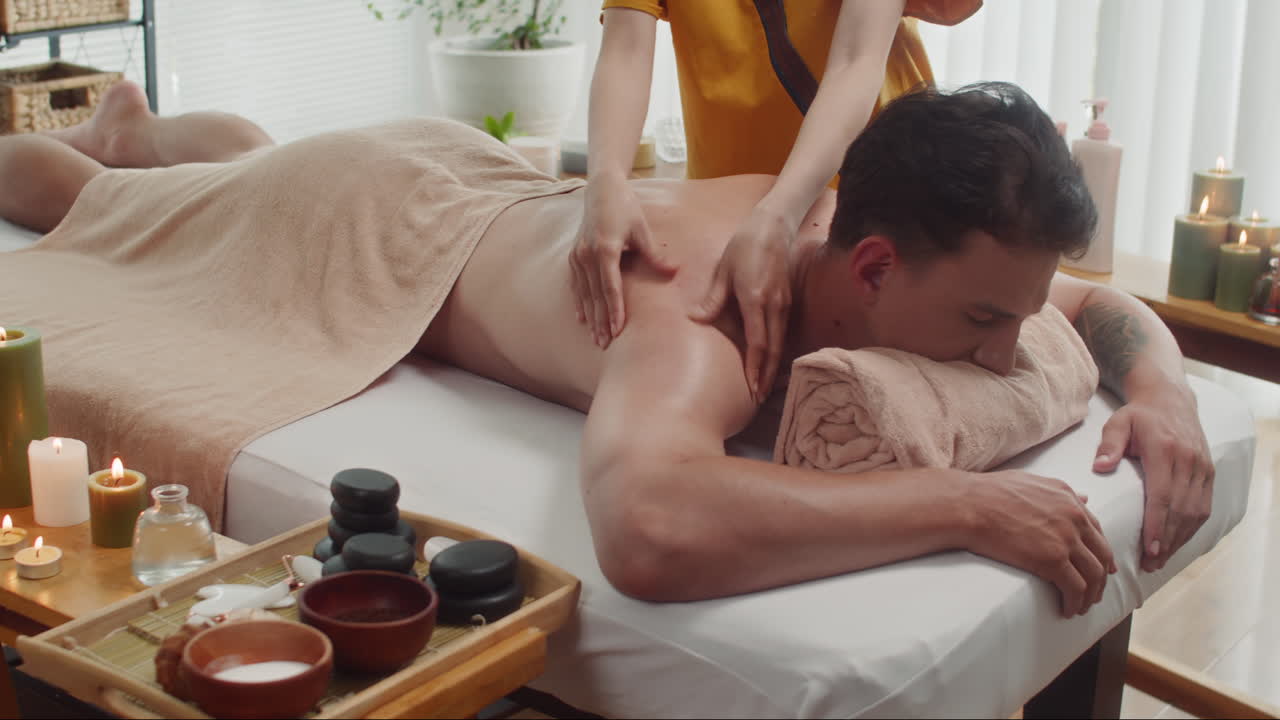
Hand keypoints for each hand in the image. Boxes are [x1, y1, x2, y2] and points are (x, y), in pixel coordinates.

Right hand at [571, 174, 677, 347]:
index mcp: (606, 249)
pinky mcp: (573, 255)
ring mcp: (578, 256)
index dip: (614, 310)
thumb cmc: (626, 208)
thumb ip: (655, 254)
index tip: (617, 330)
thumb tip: (676, 271)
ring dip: (590, 317)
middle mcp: (588, 255)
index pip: (611, 287)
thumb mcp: (642, 229)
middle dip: (601, 322)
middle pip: (595, 296)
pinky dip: (579, 302)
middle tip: (605, 344)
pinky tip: (582, 318)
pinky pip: (576, 285)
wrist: (601, 190)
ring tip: (595, 338)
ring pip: (584, 293)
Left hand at [690, 206, 794, 401]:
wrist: (774, 226)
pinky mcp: (787, 301)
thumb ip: (713, 298)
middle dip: (766, 375)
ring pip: (780, 342)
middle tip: (758, 397)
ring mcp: (783, 304)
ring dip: (773, 366)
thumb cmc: (744, 246)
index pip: (758, 343)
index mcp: (756, 300)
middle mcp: (774, 306)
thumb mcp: (723, 270)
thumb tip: (697, 319)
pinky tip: (770, 361)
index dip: (754, 368)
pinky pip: (782, 331)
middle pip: (773, 349)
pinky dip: (776, 350)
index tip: (751, 387)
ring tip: (764, 385)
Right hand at [965, 470, 1116, 617]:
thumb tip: (1085, 497)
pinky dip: (1074, 603)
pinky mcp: (1053, 560)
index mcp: (1067, 497)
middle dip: (1100, 578)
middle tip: (1093, 593)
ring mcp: (1065, 539)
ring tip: (1080, 607)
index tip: (1100, 568)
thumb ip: (1060, 492)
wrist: (969, 504)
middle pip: (1101, 555)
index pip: (1096, 530)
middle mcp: (1073, 517)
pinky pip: (1075, 588)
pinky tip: (1067, 610)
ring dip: (1090, 595)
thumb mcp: (1032, 482)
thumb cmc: (987, 492)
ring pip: (1093, 575)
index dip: (1100, 553)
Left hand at [1092, 382, 1212, 571]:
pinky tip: (1176, 544)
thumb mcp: (1118, 422)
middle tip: (1150, 564)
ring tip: (1160, 561)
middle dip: (1167, 540)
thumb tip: (1099, 467)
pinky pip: (1204, 506)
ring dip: (1179, 539)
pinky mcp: (1208, 473)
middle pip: (1180, 509)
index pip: (1163, 494)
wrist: (1171, 399)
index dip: (1157, 524)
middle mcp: (1189, 461)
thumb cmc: (1138, 415)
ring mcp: (1202, 468)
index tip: (1149, 549)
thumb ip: (1108, 444)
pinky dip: (1191, 528)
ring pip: (1195, 512)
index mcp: (1165, 450)